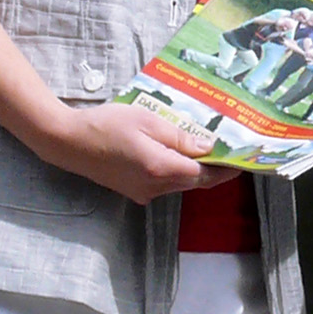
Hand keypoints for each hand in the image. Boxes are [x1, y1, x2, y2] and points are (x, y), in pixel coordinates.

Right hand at [44, 99, 233, 203]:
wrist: (68, 142)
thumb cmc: (106, 125)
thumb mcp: (148, 120)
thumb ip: (180, 137)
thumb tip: (208, 147)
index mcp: (162, 168)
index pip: (205, 174)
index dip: (226, 168)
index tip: (243, 160)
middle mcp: (155, 187)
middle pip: (195, 181)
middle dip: (214, 170)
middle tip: (230, 153)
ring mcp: (144, 193)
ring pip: (180, 184)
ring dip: (194, 170)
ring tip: (205, 149)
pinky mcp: (134, 192)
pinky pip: (164, 184)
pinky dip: (175, 172)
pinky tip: (175, 155)